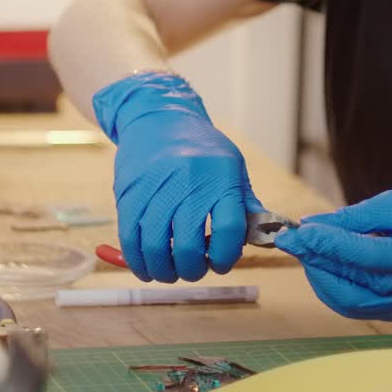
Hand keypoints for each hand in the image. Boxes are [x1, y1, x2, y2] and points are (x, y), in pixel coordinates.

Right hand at [93, 71, 264, 282]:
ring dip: (163, 271)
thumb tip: (262, 238)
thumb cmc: (200, 147)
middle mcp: (188, 183)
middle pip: (188, 245)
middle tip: (193, 270)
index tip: (220, 263)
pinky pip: (130, 237)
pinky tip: (147, 268)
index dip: (225, 256)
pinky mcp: (129, 193)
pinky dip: (137, 261)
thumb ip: (244, 203)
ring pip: (156, 246)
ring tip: (170, 273)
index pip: (228, 229)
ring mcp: (155, 189)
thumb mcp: (232, 166)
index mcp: (220, 178)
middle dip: (192, 269)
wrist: (157, 118)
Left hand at [274, 179, 391, 320]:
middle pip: (353, 286)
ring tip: (309, 250)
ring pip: (350, 302)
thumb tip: (310, 226)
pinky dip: (337, 287)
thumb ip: (352, 218)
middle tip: (294, 240)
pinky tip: (328, 265)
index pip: (366, 256)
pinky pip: (360, 306)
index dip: (327, 246)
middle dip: (317, 263)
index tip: (296, 234)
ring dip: (322, 277)